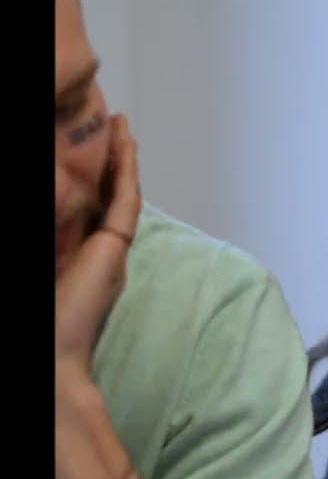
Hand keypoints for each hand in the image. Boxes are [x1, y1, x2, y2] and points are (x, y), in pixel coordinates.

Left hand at [56, 113, 140, 385]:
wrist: (53, 351)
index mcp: (77, 255)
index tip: (89, 150)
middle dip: (110, 163)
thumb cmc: (49, 316)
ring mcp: (110, 247)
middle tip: (111, 128)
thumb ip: (57, 236)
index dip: (92, 178)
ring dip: (123, 159)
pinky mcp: (117, 245)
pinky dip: (127, 170)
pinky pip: (126, 199)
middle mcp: (97, 248)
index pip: (87, 207)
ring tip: (122, 127)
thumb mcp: (50, 258)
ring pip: (121, 192)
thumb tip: (55, 209)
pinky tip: (126, 143)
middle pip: (107, 195)